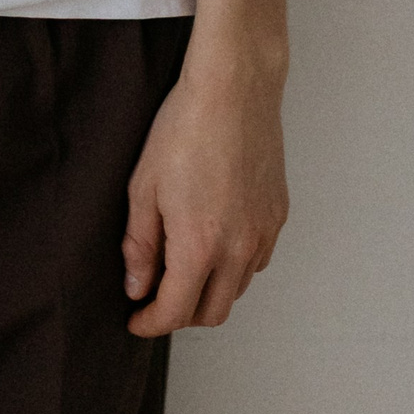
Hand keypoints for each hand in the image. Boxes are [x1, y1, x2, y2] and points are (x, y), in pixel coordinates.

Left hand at [122, 51, 288, 336]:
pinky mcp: (277, 215)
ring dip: (209, 291)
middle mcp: (238, 249)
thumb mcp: (144, 187)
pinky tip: (214, 241)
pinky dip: (234, 266)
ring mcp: (263, 233)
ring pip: (237, 289)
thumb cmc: (184, 129)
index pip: (175, 312)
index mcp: (199, 246)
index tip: (136, 320)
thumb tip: (137, 286)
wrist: (233, 89)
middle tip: (155, 297)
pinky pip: (256, 260)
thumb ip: (140, 245)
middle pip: (212, 312)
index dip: (151, 323)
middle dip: (180, 315)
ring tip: (183, 266)